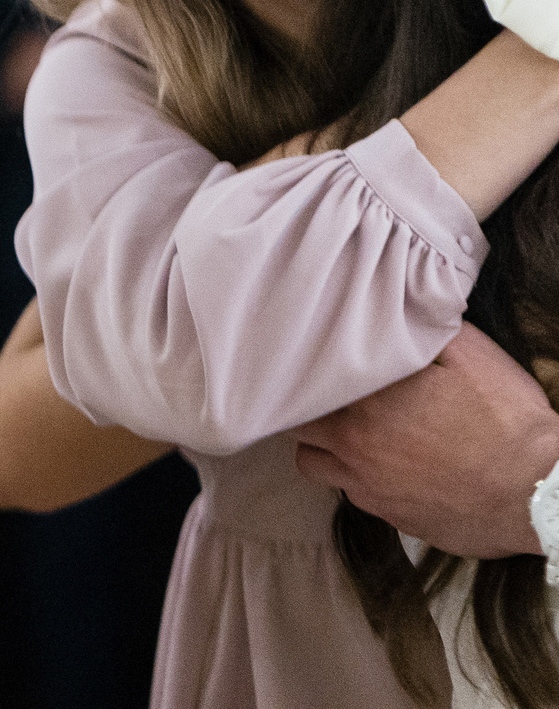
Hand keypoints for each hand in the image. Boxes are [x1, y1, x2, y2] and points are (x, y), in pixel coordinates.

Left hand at [296, 322, 558, 557]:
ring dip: (328, 450)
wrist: (542, 494)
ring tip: (356, 435)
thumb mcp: (473, 357)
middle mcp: (355, 452)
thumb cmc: (509, 423)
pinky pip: (359, 498)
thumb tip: (406, 310)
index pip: (306, 388)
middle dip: (310, 413)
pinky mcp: (396, 522)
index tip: (320, 368)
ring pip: (317, 468)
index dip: (310, 376)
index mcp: (364, 408)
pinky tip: (392, 468)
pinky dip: (365, 482)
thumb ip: (427, 331)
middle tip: (334, 401)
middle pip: (299, 431)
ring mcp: (372, 493)